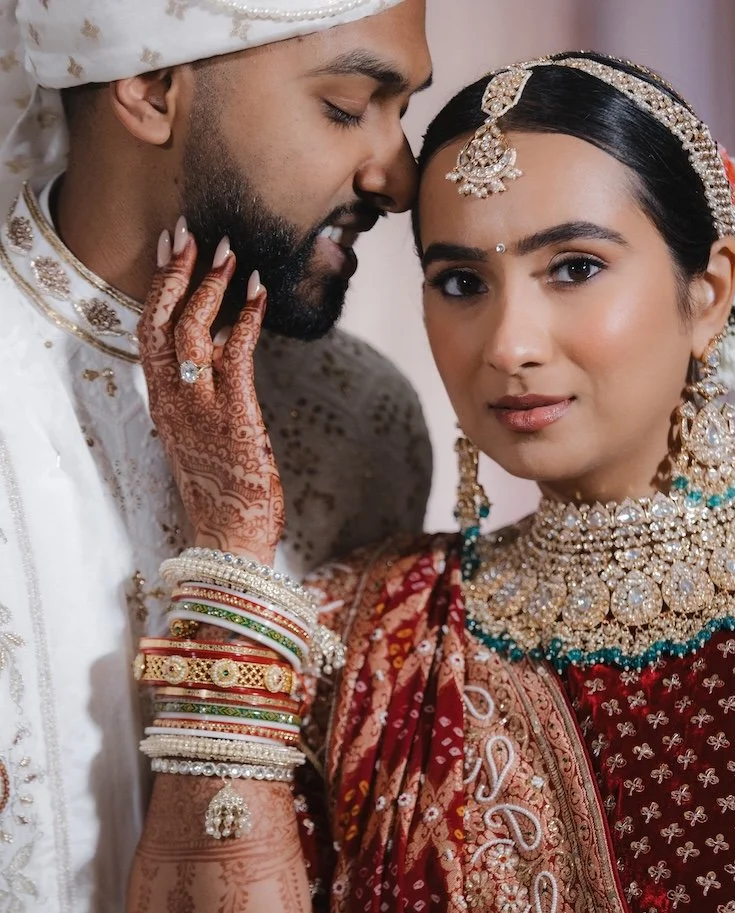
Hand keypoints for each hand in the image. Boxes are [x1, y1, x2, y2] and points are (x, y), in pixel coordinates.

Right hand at [138, 222, 284, 564]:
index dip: (159, 287)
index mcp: (163, 402)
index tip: (171, 251)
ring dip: (212, 286)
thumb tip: (226, 346)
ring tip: (231, 252)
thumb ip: (207, 390)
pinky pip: (236, 354)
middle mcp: (173, 399)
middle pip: (161, 321)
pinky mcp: (233, 415)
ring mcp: (200, 406)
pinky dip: (248, 318)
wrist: (229, 536)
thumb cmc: (223, 489)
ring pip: (192, 330)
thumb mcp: (204, 433)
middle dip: (175, 271)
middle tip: (192, 232)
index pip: (149, 332)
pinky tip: (261, 293)